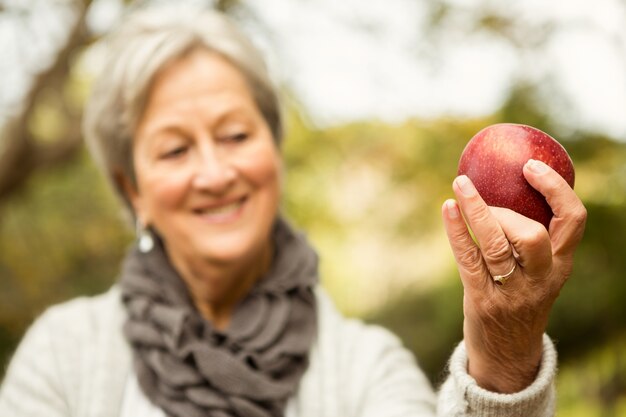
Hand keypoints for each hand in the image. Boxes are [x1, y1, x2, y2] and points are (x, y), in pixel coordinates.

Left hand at [441, 159, 586, 392]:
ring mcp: (512, 292)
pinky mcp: (483, 300)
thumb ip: (531, 241)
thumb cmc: (519, 301)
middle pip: (533, 235)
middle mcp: (541, 278)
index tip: (530, 166)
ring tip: (460, 186)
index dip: (555, 189)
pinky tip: (447, 208)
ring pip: (496, 245)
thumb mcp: (538, 273)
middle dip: (505, 210)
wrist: (507, 355)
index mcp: (560, 265)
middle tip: (482, 194)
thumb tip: (506, 187)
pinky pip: (468, 258)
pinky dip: (457, 230)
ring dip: (476, 211)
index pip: (572, 220)